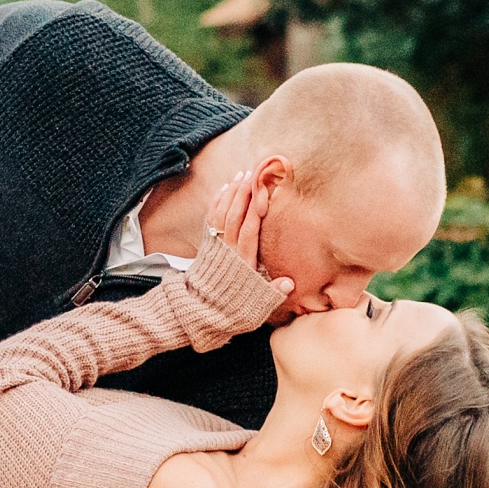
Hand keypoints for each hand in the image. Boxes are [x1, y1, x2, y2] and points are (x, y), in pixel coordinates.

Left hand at [193, 169, 291, 348]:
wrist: (198, 314)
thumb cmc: (231, 310)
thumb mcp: (255, 307)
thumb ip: (272, 293)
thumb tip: (289, 283)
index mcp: (242, 263)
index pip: (249, 230)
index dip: (254, 209)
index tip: (261, 190)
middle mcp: (228, 251)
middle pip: (234, 215)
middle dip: (243, 193)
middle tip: (252, 173)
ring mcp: (215, 247)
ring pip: (222, 214)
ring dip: (230, 193)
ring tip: (240, 175)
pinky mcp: (207, 246)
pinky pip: (211, 219)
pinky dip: (217, 202)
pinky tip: (224, 189)